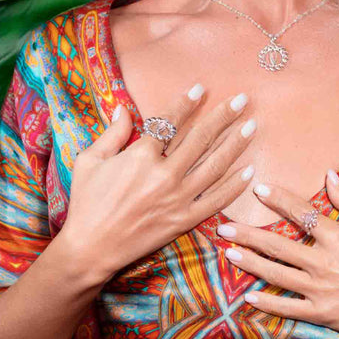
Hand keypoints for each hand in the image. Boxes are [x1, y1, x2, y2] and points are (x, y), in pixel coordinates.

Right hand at [58, 86, 256, 285]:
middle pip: (200, 139)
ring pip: (214, 166)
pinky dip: (234, 186)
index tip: (201, 89)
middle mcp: (163, 175)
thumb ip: (112, 133)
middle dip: (223, 116)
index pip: (170, 122)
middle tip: (242, 100)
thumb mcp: (89, 161)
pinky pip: (216, 201)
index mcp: (140, 157)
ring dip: (235, 144)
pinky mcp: (184, 220)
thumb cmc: (86, 203)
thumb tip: (122, 107)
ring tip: (252, 126)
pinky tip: (249, 170)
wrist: (90, 250)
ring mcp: (177, 199)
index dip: (186, 103)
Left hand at [217, 170, 338, 337]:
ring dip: (250, 263)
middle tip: (223, 227)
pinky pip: (289, 308)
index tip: (258, 190)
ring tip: (228, 253)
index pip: (300, 213)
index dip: (278, 200)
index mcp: (335, 236)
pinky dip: (268, 303)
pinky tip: (247, 297)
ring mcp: (319, 289)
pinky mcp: (321, 313)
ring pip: (277, 274)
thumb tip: (329, 173)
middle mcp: (321, 262)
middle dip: (248, 234)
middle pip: (278, 246)